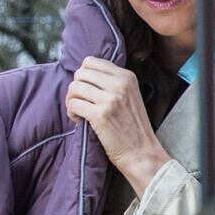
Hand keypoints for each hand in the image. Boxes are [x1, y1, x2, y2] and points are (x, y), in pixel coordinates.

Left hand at [65, 57, 171, 195]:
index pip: (91, 61)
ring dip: (72, 100)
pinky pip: (73, 104)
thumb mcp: (130, 96)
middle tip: (81, 102)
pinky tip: (80, 120)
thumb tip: (85, 74)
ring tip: (80, 112)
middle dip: (76, 88)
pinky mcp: (101, 115)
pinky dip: (72, 112)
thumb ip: (113, 82)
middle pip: (80, 73)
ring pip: (74, 87)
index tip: (88, 90)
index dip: (84, 76)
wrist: (142, 153)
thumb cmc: (133, 127)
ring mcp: (110, 99)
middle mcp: (119, 84)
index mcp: (127, 77)